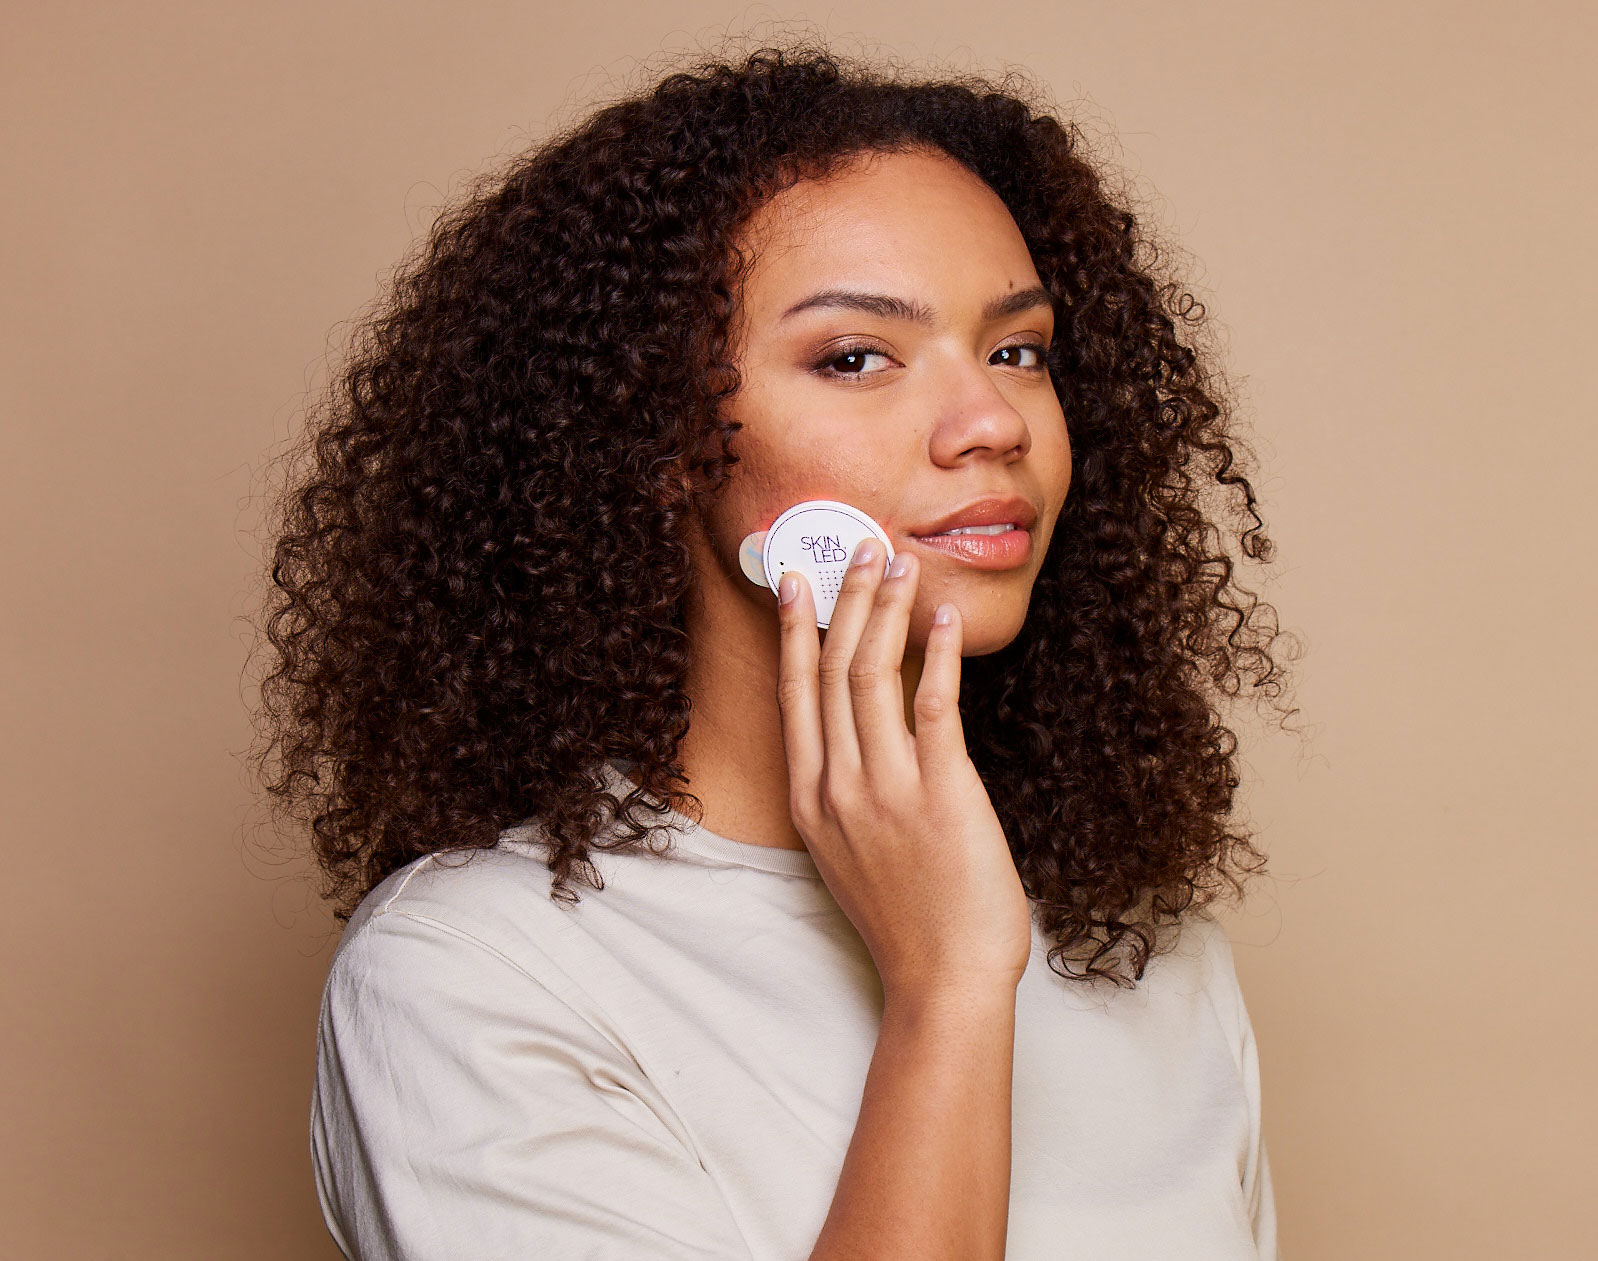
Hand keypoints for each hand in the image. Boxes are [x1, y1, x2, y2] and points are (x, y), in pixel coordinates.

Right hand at [774, 539, 1033, 1002]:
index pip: (797, 694)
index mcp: (811, 800)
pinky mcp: (942, 796)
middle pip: (832, 672)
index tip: (796, 580)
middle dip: (843, 600)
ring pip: (873, 677)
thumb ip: (843, 794)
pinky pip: (933, 709)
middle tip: (859, 547)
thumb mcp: (848, 854)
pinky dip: (935, 657)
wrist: (945, 980)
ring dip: (885, 612)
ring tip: (898, 565)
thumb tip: (856, 740)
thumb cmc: (906, 920)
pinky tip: (941, 619)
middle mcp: (838, 788)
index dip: (795, 630)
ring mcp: (887, 792)